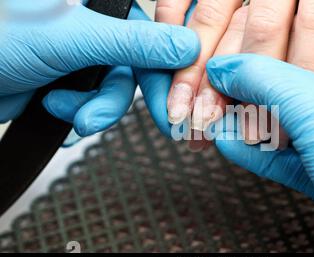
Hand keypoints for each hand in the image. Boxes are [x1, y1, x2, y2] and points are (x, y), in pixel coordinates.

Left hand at [2, 0, 198, 136]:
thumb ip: (132, 43)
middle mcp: (88, 22)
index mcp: (94, 0)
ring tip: (69, 113)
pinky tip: (57, 112)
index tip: (177, 94)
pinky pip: (90, 101)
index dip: (165, 63)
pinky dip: (78, 114)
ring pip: (111, 88)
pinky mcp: (65, 79)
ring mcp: (76, 52)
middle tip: (107, 117)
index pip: (148, 28)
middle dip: (117, 97)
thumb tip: (185, 46)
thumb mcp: (70, 37)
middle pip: (132, 65)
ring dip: (93, 109)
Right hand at [187, 0, 313, 149]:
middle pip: (306, 97)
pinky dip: (263, 154)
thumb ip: (265, 79)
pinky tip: (236, 146)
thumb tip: (229, 68)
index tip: (248, 65)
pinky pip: (295, 163)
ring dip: (256, 129)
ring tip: (226, 122)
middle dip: (260, 100)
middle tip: (230, 96)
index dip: (283, 58)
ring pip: (298, 134)